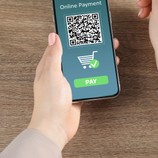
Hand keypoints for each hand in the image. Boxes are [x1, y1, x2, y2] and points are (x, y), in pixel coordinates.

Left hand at [28, 33, 119, 149]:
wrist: (56, 127)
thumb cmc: (49, 103)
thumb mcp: (52, 74)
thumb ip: (54, 55)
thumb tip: (54, 36)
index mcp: (49, 67)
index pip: (59, 46)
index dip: (69, 37)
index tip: (80, 29)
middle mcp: (58, 74)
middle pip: (75, 56)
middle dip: (88, 48)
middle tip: (102, 40)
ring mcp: (69, 84)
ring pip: (84, 67)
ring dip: (95, 60)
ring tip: (108, 53)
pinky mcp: (78, 92)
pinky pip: (89, 80)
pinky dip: (97, 74)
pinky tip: (104, 70)